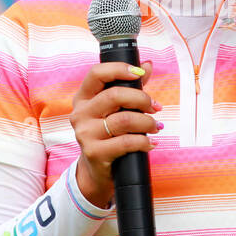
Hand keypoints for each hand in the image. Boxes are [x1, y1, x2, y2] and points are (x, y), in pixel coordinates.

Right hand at [70, 60, 160, 208]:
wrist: (96, 170)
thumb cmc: (108, 135)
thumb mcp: (115, 110)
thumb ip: (131, 86)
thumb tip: (148, 65)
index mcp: (83, 98)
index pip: (97, 73)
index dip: (119, 69)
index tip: (139, 74)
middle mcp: (80, 114)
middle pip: (115, 95)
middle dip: (142, 99)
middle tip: (155, 107)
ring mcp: (85, 134)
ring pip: (124, 120)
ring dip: (147, 122)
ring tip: (156, 127)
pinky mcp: (94, 152)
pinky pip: (127, 142)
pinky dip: (145, 141)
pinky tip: (150, 143)